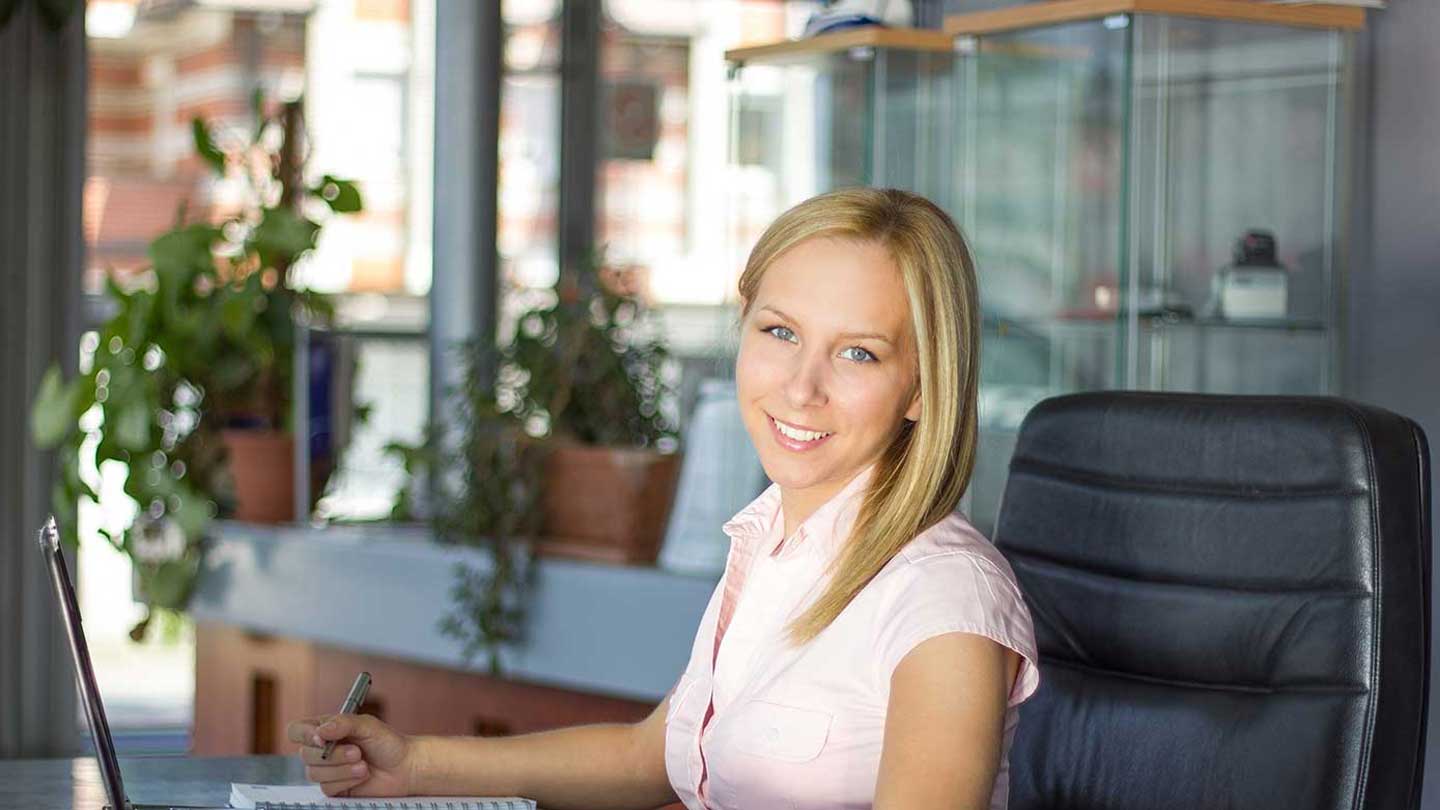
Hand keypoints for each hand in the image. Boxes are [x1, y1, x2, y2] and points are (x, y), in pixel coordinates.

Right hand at [287, 713, 415, 797]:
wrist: (404, 766)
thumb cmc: (387, 742)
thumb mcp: (368, 725)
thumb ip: (343, 723)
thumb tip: (321, 730)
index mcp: (326, 729)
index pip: (297, 730)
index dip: (304, 734)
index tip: (322, 738)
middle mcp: (323, 749)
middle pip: (305, 754)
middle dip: (334, 755)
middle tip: (357, 752)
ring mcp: (327, 769)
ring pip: (315, 773)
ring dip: (342, 769)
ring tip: (363, 764)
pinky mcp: (334, 787)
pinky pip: (327, 787)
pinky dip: (346, 780)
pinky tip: (362, 774)